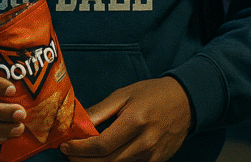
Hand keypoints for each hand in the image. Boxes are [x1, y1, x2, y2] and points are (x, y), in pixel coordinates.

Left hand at [60, 77, 191, 161]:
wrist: (185, 102)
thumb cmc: (151, 94)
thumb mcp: (123, 95)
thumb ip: (99, 111)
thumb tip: (75, 121)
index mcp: (135, 121)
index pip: (101, 144)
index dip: (80, 149)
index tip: (65, 146)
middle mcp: (145, 142)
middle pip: (107, 161)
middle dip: (83, 160)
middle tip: (68, 154)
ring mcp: (153, 156)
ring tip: (80, 157)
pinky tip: (101, 158)